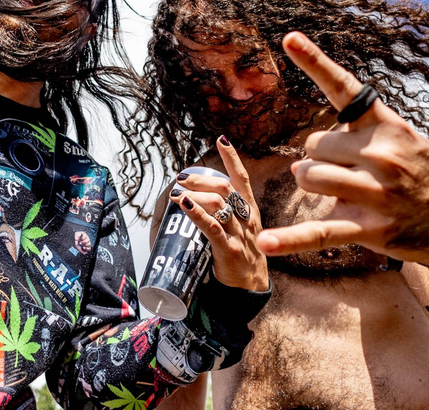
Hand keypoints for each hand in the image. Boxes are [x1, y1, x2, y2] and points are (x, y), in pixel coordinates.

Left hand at [169, 137, 268, 290]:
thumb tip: (194, 198)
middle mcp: (247, 218)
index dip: (232, 158)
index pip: (242, 178)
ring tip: (176, 192)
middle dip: (200, 179)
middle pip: (224, 188)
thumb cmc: (242, 256)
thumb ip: (224, 213)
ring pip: (218, 204)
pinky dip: (197, 214)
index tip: (221, 139)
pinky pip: (213, 228)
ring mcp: (240, 234)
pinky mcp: (231, 251)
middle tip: (180, 177)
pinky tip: (184, 205)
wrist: (251, 290)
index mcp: (250, 210)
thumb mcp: (240, 229)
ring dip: (194, 194)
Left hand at [256, 31, 428, 273]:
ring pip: (308, 178)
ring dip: (316, 185)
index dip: (314, 61)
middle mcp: (382, 154)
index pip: (345, 87)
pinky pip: (319, 232)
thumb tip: (300, 168)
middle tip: (355, 172)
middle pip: (313, 146)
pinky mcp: (369, 228)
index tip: (288, 38)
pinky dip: (290, 240)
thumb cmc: (422, 173)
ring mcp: (376, 193)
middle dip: (323, 159)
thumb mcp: (401, 140)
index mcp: (387, 125)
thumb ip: (351, 139)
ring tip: (346, 194)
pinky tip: (266, 244)